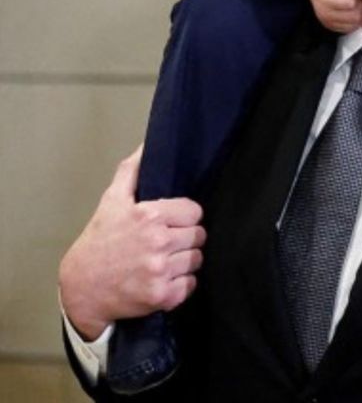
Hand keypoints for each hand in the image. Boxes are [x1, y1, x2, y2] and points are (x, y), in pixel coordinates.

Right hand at [58, 147, 204, 340]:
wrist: (82, 286)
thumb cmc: (100, 240)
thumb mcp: (112, 200)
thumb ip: (133, 170)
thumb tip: (148, 144)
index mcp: (150, 216)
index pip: (195, 211)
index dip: (185, 216)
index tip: (173, 221)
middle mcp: (158, 243)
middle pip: (199, 235)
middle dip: (186, 237)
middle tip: (169, 241)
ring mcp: (160, 271)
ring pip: (196, 260)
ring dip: (185, 260)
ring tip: (166, 259)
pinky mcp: (162, 296)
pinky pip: (190, 285)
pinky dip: (181, 284)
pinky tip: (164, 278)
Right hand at [291, 0, 361, 32]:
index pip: (350, 2)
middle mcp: (324, 14)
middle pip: (355, 14)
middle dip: (358, 2)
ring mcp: (329, 23)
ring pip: (356, 22)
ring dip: (358, 9)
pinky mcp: (335, 27)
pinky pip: (353, 27)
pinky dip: (355, 17)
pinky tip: (350, 6)